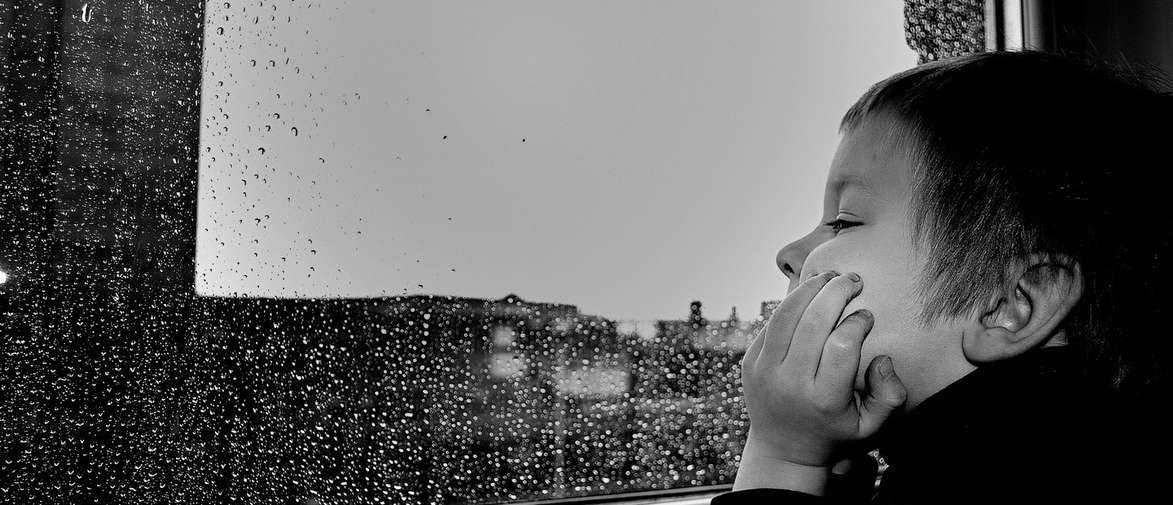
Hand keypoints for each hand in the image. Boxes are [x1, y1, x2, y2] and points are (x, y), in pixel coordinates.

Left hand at [733, 271, 905, 491]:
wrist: (783, 449)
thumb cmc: (835, 431)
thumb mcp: (872, 426)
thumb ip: (890, 396)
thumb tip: (881, 358)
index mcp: (823, 399)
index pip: (842, 345)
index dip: (858, 322)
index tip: (867, 315)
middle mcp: (791, 384)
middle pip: (813, 322)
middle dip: (837, 292)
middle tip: (854, 280)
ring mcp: (765, 371)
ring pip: (785, 315)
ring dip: (810, 288)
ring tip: (830, 277)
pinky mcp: (750, 362)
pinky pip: (771, 322)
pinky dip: (791, 303)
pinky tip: (809, 293)